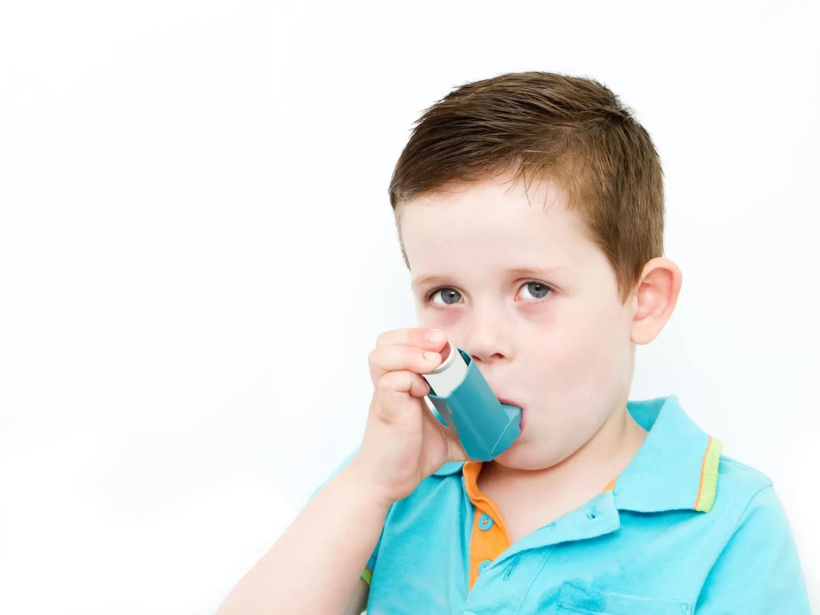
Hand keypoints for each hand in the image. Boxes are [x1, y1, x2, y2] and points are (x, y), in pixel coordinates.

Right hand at [349, 328, 467, 505]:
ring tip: (434, 363)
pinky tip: (424, 389)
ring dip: (410, 352)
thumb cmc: (410, 456)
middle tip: (440, 345)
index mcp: (404, 382)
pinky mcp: (384, 409)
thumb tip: (499, 435)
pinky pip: (389, 382)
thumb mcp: (447, 439)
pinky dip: (407, 378)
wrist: (388, 482)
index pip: (403, 343)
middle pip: (386, 340)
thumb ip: (467, 430)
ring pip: (381, 355)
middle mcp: (390, 383)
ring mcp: (384, 396)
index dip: (422, 336)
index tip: (446, 345)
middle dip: (415, 336)